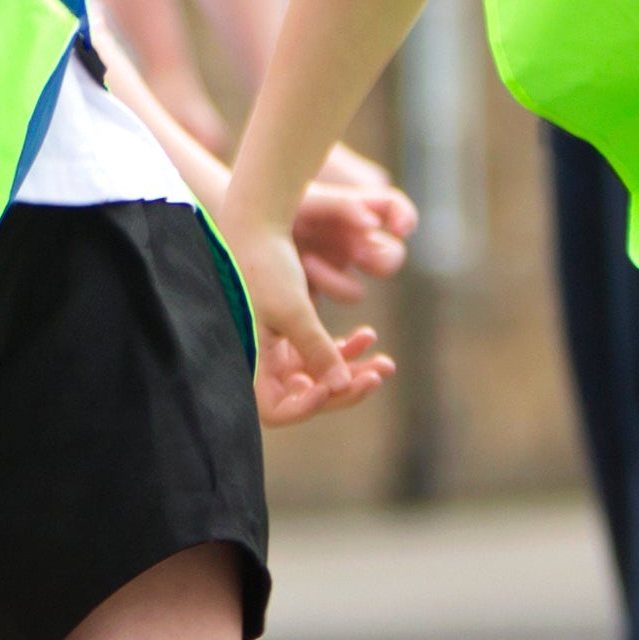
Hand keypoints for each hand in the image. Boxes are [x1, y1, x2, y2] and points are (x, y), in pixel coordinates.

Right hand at [225, 205, 392, 424]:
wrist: (256, 228)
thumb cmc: (265, 267)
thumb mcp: (294, 310)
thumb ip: (317, 350)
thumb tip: (342, 387)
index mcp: (251, 363)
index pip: (278, 411)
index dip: (307, 407)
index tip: (333, 388)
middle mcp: (263, 364)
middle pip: (308, 396)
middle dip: (346, 388)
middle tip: (378, 374)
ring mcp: (278, 352)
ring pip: (321, 376)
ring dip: (354, 370)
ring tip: (387, 363)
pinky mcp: (291, 335)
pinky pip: (323, 354)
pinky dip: (345, 348)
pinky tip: (368, 335)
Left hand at [292, 147, 417, 302]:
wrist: (244, 224)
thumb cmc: (280, 205)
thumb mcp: (311, 200)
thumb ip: (345, 208)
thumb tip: (376, 225)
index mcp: (355, 213)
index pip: (393, 209)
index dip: (404, 216)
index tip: (400, 227)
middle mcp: (351, 243)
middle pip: (387, 259)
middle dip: (378, 259)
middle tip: (359, 253)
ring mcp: (333, 270)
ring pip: (353, 291)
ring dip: (336, 282)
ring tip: (308, 263)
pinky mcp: (310, 294)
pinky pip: (322, 308)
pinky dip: (319, 299)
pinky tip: (301, 281)